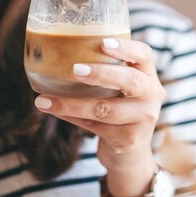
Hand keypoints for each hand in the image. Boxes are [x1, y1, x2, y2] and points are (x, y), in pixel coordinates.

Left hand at [33, 37, 164, 173]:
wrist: (132, 154)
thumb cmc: (121, 110)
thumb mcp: (123, 89)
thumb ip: (106, 71)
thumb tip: (58, 51)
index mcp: (149, 76)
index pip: (144, 55)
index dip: (126, 47)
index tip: (103, 43)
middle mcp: (151, 96)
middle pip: (131, 81)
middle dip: (102, 74)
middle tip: (75, 69)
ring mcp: (141, 120)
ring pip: (105, 109)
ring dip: (72, 103)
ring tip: (45, 99)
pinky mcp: (126, 139)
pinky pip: (92, 126)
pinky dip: (69, 116)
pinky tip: (51, 109)